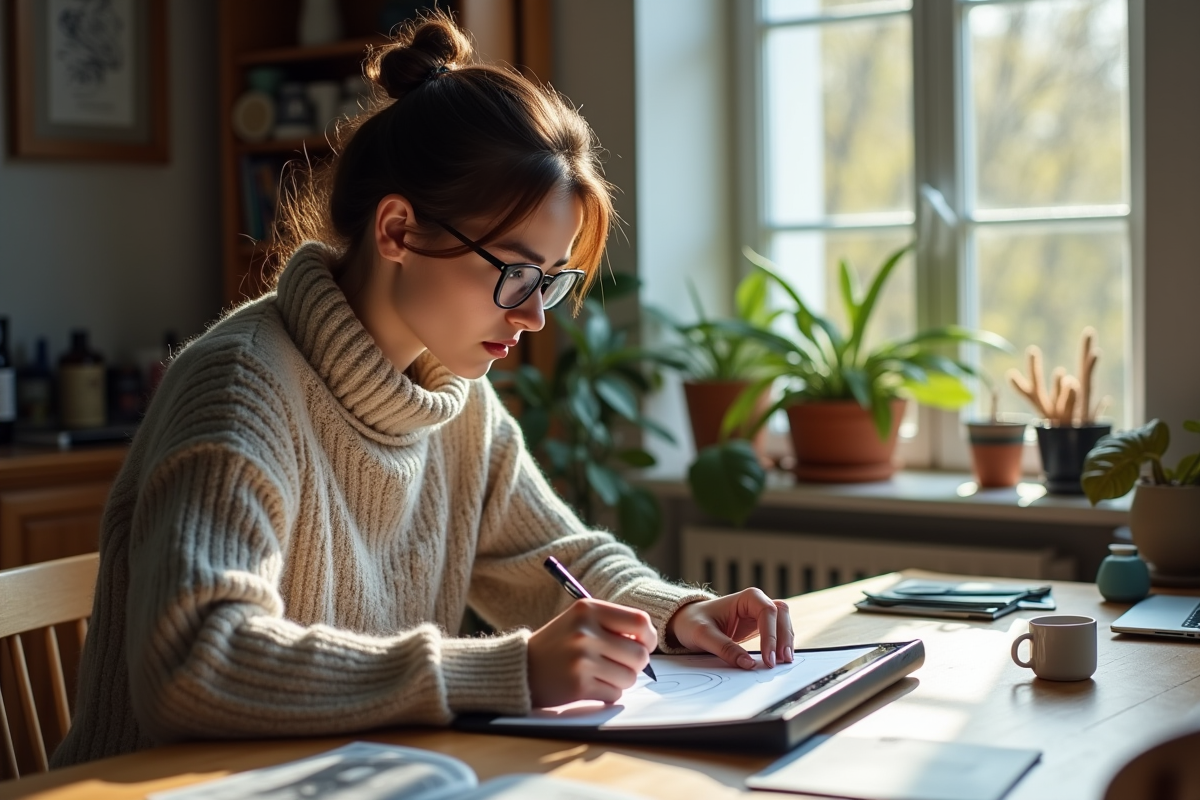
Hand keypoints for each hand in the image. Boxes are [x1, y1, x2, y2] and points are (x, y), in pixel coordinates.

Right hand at [527, 598, 656, 707]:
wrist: (522, 667)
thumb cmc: (558, 644)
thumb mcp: (580, 620)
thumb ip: (613, 624)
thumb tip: (649, 642)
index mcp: (588, 609)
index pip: (640, 622)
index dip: (648, 637)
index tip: (644, 644)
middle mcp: (585, 632)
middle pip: (639, 654)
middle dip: (636, 664)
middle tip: (620, 664)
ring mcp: (582, 660)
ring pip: (630, 677)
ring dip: (621, 680)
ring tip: (601, 674)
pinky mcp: (578, 685)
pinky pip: (614, 694)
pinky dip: (608, 693)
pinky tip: (590, 685)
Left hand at [665, 588, 793, 669]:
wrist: (686, 622)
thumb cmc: (693, 622)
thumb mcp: (703, 635)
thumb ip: (725, 649)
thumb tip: (749, 664)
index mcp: (746, 598)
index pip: (767, 611)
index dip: (771, 635)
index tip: (767, 658)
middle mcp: (756, 603)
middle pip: (781, 615)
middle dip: (784, 637)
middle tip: (782, 661)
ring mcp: (759, 615)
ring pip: (783, 623)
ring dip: (786, 641)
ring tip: (784, 663)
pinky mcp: (759, 628)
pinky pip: (777, 634)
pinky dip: (781, 645)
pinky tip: (779, 660)